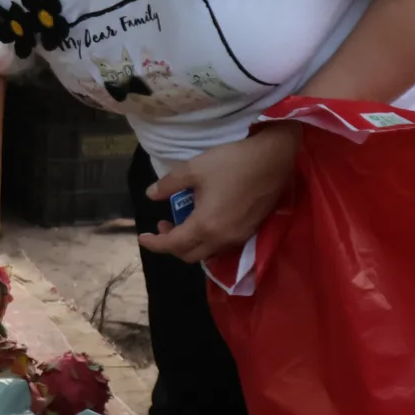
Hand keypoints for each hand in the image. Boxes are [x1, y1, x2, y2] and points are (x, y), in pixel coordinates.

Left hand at [141, 123, 300, 265]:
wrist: (272, 159)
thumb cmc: (231, 163)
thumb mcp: (193, 169)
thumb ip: (168, 185)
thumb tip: (151, 195)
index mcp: (205, 226)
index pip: (173, 245)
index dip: (154, 243)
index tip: (142, 237)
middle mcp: (221, 239)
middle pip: (190, 255)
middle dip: (171, 245)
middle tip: (164, 224)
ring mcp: (238, 238)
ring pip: (207, 253)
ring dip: (191, 244)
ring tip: (183, 222)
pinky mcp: (250, 231)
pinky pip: (222, 246)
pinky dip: (207, 240)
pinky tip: (206, 221)